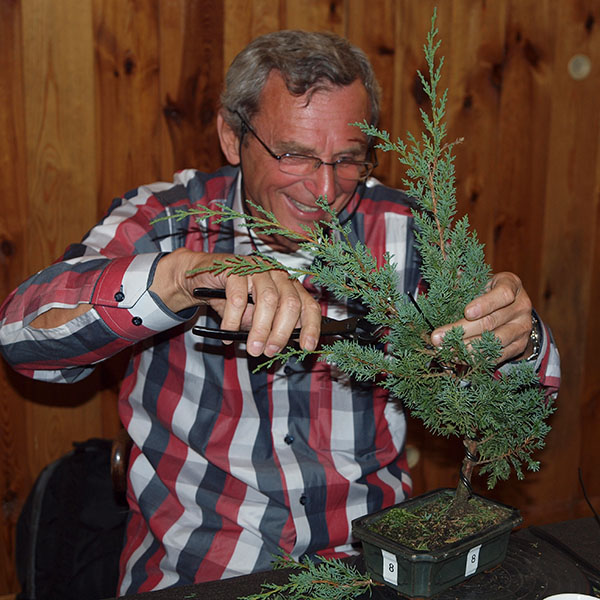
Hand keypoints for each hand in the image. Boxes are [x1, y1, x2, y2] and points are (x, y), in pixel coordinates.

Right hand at [151, 248, 321, 356]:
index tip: (307, 347)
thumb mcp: (255, 317)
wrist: (200, 278)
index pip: (308, 304)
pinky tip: (228, 333)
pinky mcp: (235, 268)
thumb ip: (270, 327)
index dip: (311, 327)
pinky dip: (233, 320)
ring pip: (268, 300)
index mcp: (288, 285)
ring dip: (261, 329)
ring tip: (252, 348)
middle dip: (281, 332)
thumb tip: (284, 345)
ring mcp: (257, 268)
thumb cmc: (232, 299)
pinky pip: (238, 298)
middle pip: (290, 303)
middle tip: (270, 351)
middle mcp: (276, 273)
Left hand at [430, 272, 532, 362]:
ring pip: (494, 342)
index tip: (466, 311)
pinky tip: (456, 357)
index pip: (503, 294)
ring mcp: (522, 328)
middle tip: (437, 337)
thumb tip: (444, 248)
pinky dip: (475, 358)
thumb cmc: (486, 291)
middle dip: (460, 331)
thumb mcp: (478, 279)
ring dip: (465, 348)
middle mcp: (522, 307)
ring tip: (444, 350)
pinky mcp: (518, 346)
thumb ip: (462, 272)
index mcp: (512, 285)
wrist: (510, 311)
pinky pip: (496, 356)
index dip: (485, 304)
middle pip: (491, 322)